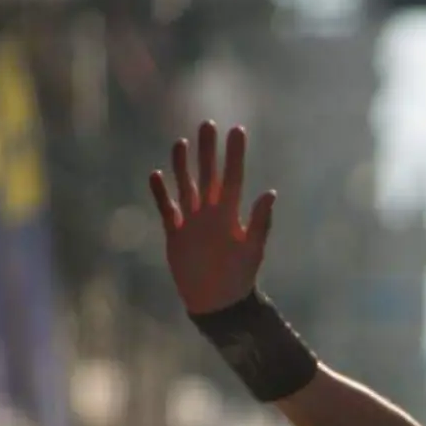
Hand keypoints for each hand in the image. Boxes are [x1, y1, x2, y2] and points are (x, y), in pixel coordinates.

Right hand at [149, 122, 276, 315]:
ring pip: (186, 186)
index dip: (234, 155)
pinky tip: (156, 174)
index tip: (237, 130)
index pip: (233, 177)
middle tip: (207, 124)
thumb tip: (269, 194)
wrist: (218, 301)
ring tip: (181, 142)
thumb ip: (259, 222)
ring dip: (183, 165)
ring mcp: (192, 222)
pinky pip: (167, 208)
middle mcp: (211, 213)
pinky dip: (161, 193)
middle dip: (208, 151)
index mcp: (230, 215)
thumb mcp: (252, 249)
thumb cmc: (240, 277)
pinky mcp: (176, 233)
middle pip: (208, 175)